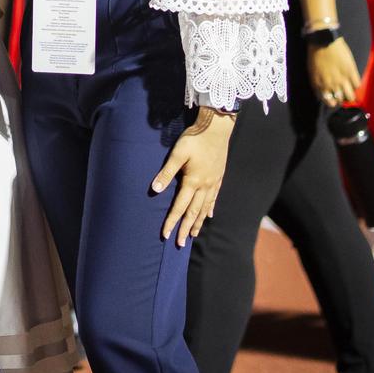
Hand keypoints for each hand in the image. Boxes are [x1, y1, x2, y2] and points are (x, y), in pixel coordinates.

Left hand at [151, 109, 233, 243]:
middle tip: (179, 244)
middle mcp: (204, 186)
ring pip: (205, 208)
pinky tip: (209, 215)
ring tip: (193, 235)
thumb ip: (166, 172)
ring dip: (198, 222)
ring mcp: (213, 182)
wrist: (216, 128)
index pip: (180, 207)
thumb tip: (155, 189)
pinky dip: (210, 208)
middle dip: (185, 228)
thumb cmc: (195, 139)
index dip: (172, 221)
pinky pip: (214, 198)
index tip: (166, 235)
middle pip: (194, 212)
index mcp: (193, 181)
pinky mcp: (218, 177)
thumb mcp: (177, 154)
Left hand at [308, 37, 362, 106]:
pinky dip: (356, 84)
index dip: (332, 101)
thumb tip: (323, 93)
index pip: (328, 101)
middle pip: (340, 100)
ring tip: (349, 89)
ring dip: (350, 94)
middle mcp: (331, 84)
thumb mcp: (311, 72)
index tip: (334, 98)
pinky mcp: (351, 71)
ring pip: (351, 96)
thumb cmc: (315, 54)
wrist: (323, 40)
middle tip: (342, 93)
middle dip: (341, 99)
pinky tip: (353, 80)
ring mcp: (342, 79)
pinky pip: (357, 84)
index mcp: (320, 85)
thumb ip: (317, 84)